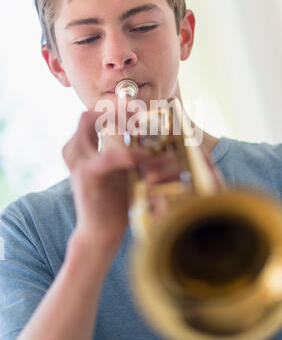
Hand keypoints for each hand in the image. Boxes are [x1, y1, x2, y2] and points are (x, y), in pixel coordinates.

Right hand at [62, 111, 149, 253]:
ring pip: (95, 124)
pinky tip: (145, 157)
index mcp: (79, 147)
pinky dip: (130, 154)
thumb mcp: (121, 169)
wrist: (101, 232)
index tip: (139, 108)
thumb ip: (127, 149)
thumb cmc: (113, 199)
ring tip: (144, 129)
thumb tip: (151, 131)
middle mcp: (73, 150)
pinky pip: (109, 156)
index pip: (92, 114)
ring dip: (122, 124)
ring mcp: (76, 161)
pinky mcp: (85, 175)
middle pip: (90, 114)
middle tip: (142, 113)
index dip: (114, 107)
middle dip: (116, 110)